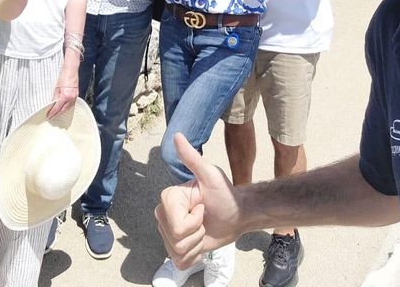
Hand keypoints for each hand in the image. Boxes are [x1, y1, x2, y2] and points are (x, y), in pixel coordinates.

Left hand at [48, 70, 78, 117]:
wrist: (71, 70)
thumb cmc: (64, 76)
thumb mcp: (57, 87)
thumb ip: (55, 97)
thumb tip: (53, 104)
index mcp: (65, 96)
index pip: (58, 107)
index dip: (53, 112)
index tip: (49, 116)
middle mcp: (71, 98)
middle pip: (63, 109)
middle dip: (57, 114)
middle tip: (52, 117)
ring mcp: (75, 97)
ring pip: (68, 108)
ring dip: (62, 111)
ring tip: (57, 114)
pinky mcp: (76, 95)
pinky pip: (72, 104)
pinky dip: (67, 107)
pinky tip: (64, 108)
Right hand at [155, 134, 241, 267]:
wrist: (236, 214)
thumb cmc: (225, 193)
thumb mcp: (210, 175)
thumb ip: (192, 158)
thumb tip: (177, 135)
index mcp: (168, 198)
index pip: (174, 223)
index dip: (193, 220)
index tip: (202, 207)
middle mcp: (163, 215)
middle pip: (174, 239)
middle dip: (195, 233)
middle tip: (204, 219)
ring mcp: (168, 233)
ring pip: (177, 252)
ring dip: (196, 244)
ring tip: (203, 229)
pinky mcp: (177, 249)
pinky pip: (180, 262)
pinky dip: (194, 256)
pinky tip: (200, 242)